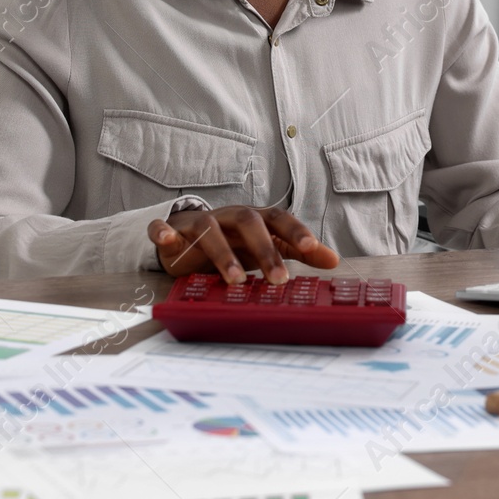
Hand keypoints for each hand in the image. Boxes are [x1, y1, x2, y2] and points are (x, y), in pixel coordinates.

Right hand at [148, 205, 339, 283]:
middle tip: (279, 279)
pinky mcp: (172, 233)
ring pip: (210, 230)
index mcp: (254, 219)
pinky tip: (166, 240)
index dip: (294, 230)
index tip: (312, 247)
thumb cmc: (233, 242)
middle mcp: (228, 217)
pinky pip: (164, 229)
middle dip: (264, 250)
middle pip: (248, 222)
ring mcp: (198, 224)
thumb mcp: (267, 245)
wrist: (187, 236)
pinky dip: (163, 233)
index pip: (278, 219)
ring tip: (236, 281)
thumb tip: (335, 260)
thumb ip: (299, 251)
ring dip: (222, 253)